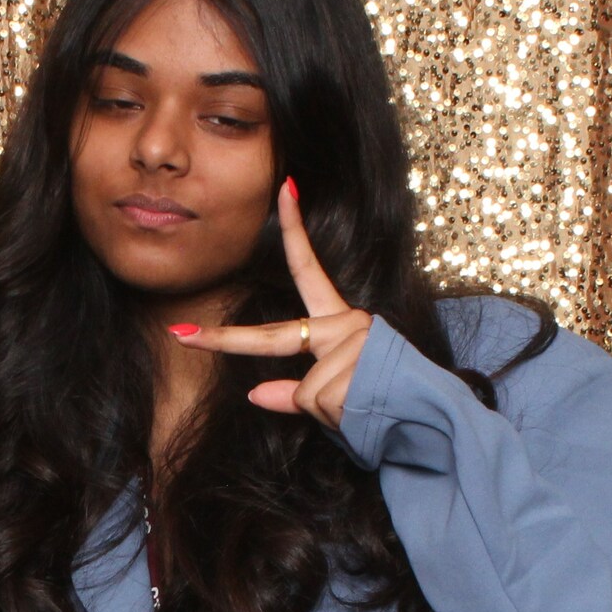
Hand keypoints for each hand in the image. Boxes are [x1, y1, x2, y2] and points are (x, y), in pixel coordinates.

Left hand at [166, 177, 373, 426]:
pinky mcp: (351, 367)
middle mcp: (348, 324)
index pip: (309, 269)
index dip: (296, 229)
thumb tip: (252, 394)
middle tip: (179, 337)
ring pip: (306, 390)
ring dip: (330, 411)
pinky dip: (337, 417)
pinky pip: (318, 402)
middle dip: (224, 340)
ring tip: (364, 409)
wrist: (432, 422)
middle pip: (275, 337)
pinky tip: (365, 411)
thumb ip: (295, 392)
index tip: (285, 189)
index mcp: (343, 323)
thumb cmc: (387, 407)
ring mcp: (350, 344)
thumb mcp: (336, 398)